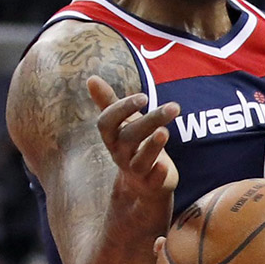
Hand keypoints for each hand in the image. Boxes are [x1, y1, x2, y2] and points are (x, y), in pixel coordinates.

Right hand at [88, 76, 180, 197]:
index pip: (107, 123)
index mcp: (112, 138)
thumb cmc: (132, 146)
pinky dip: (157, 174)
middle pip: (129, 137)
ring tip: (165, 131)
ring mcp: (136, 171)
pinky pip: (152, 181)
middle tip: (173, 107)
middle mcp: (121, 154)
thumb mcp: (121, 124)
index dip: (122, 109)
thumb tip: (91, 78)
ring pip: (140, 160)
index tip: (143, 96)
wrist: (142, 184)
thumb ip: (108, 102)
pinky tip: (165, 166)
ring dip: (153, 146)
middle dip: (150, 120)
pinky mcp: (152, 184)